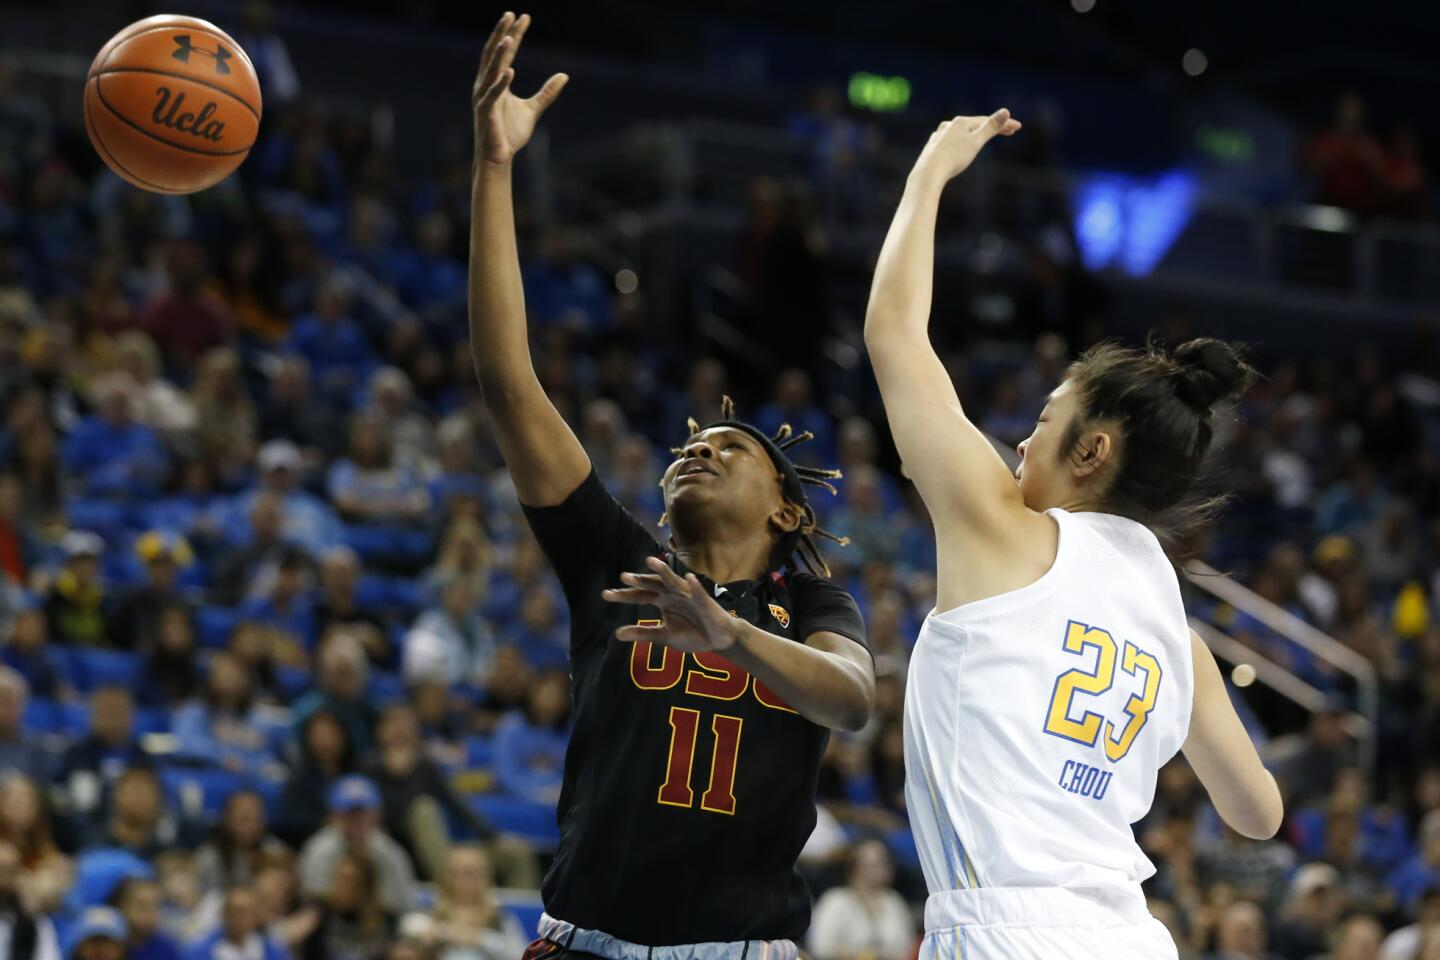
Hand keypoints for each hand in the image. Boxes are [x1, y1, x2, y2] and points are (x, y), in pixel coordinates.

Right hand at [472, 12, 568, 166]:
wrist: (499, 157)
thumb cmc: (510, 133)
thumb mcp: (533, 109)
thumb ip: (547, 92)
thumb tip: (564, 75)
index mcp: (496, 82)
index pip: (506, 53)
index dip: (514, 35)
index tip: (523, 17)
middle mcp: (486, 85)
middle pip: (494, 54)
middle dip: (502, 33)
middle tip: (510, 15)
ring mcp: (483, 97)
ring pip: (491, 70)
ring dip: (500, 54)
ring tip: (509, 37)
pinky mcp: (484, 112)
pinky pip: (492, 95)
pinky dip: (501, 83)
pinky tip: (510, 71)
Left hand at [602, 556, 740, 652]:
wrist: (719, 639)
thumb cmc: (693, 634)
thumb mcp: (664, 635)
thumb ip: (642, 633)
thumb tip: (616, 634)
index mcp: (662, 601)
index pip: (639, 595)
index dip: (624, 595)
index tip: (605, 595)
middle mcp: (672, 593)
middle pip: (652, 585)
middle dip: (639, 580)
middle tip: (623, 577)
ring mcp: (688, 595)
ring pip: (674, 580)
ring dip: (663, 571)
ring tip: (650, 561)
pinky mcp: (705, 601)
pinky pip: (699, 593)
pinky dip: (694, 586)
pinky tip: (689, 578)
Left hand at [913, 108, 1021, 183]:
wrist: (928, 173)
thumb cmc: (954, 157)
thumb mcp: (976, 142)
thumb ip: (991, 127)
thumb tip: (1006, 111)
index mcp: (961, 122)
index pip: (987, 121)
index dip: (1004, 124)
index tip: (1018, 127)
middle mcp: (948, 125)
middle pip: (974, 126)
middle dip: (991, 128)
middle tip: (1009, 132)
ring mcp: (939, 136)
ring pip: (960, 133)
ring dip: (974, 134)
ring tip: (982, 137)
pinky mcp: (932, 148)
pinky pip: (950, 143)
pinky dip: (960, 143)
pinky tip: (956, 147)